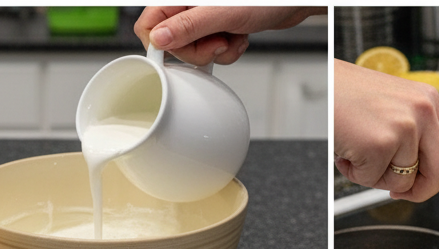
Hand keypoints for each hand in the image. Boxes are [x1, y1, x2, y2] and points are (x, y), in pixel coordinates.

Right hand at [135, 6, 323, 65]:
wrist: (289, 0)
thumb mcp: (221, 14)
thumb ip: (188, 27)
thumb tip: (160, 39)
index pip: (148, 24)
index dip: (161, 44)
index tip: (178, 52)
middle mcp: (186, 6)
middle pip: (172, 42)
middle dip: (198, 51)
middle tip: (218, 43)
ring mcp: (201, 17)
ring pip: (193, 49)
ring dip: (216, 52)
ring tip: (233, 38)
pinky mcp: (215, 27)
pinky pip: (210, 50)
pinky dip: (226, 51)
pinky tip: (238, 38)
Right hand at [333, 61, 438, 202]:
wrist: (321, 84)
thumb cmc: (350, 97)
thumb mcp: (395, 109)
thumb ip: (415, 138)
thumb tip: (420, 175)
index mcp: (428, 102)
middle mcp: (421, 113)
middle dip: (421, 190)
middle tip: (400, 191)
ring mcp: (403, 129)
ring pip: (403, 181)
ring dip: (378, 177)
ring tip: (361, 150)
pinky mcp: (381, 145)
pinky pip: (374, 180)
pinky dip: (357, 174)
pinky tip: (349, 151)